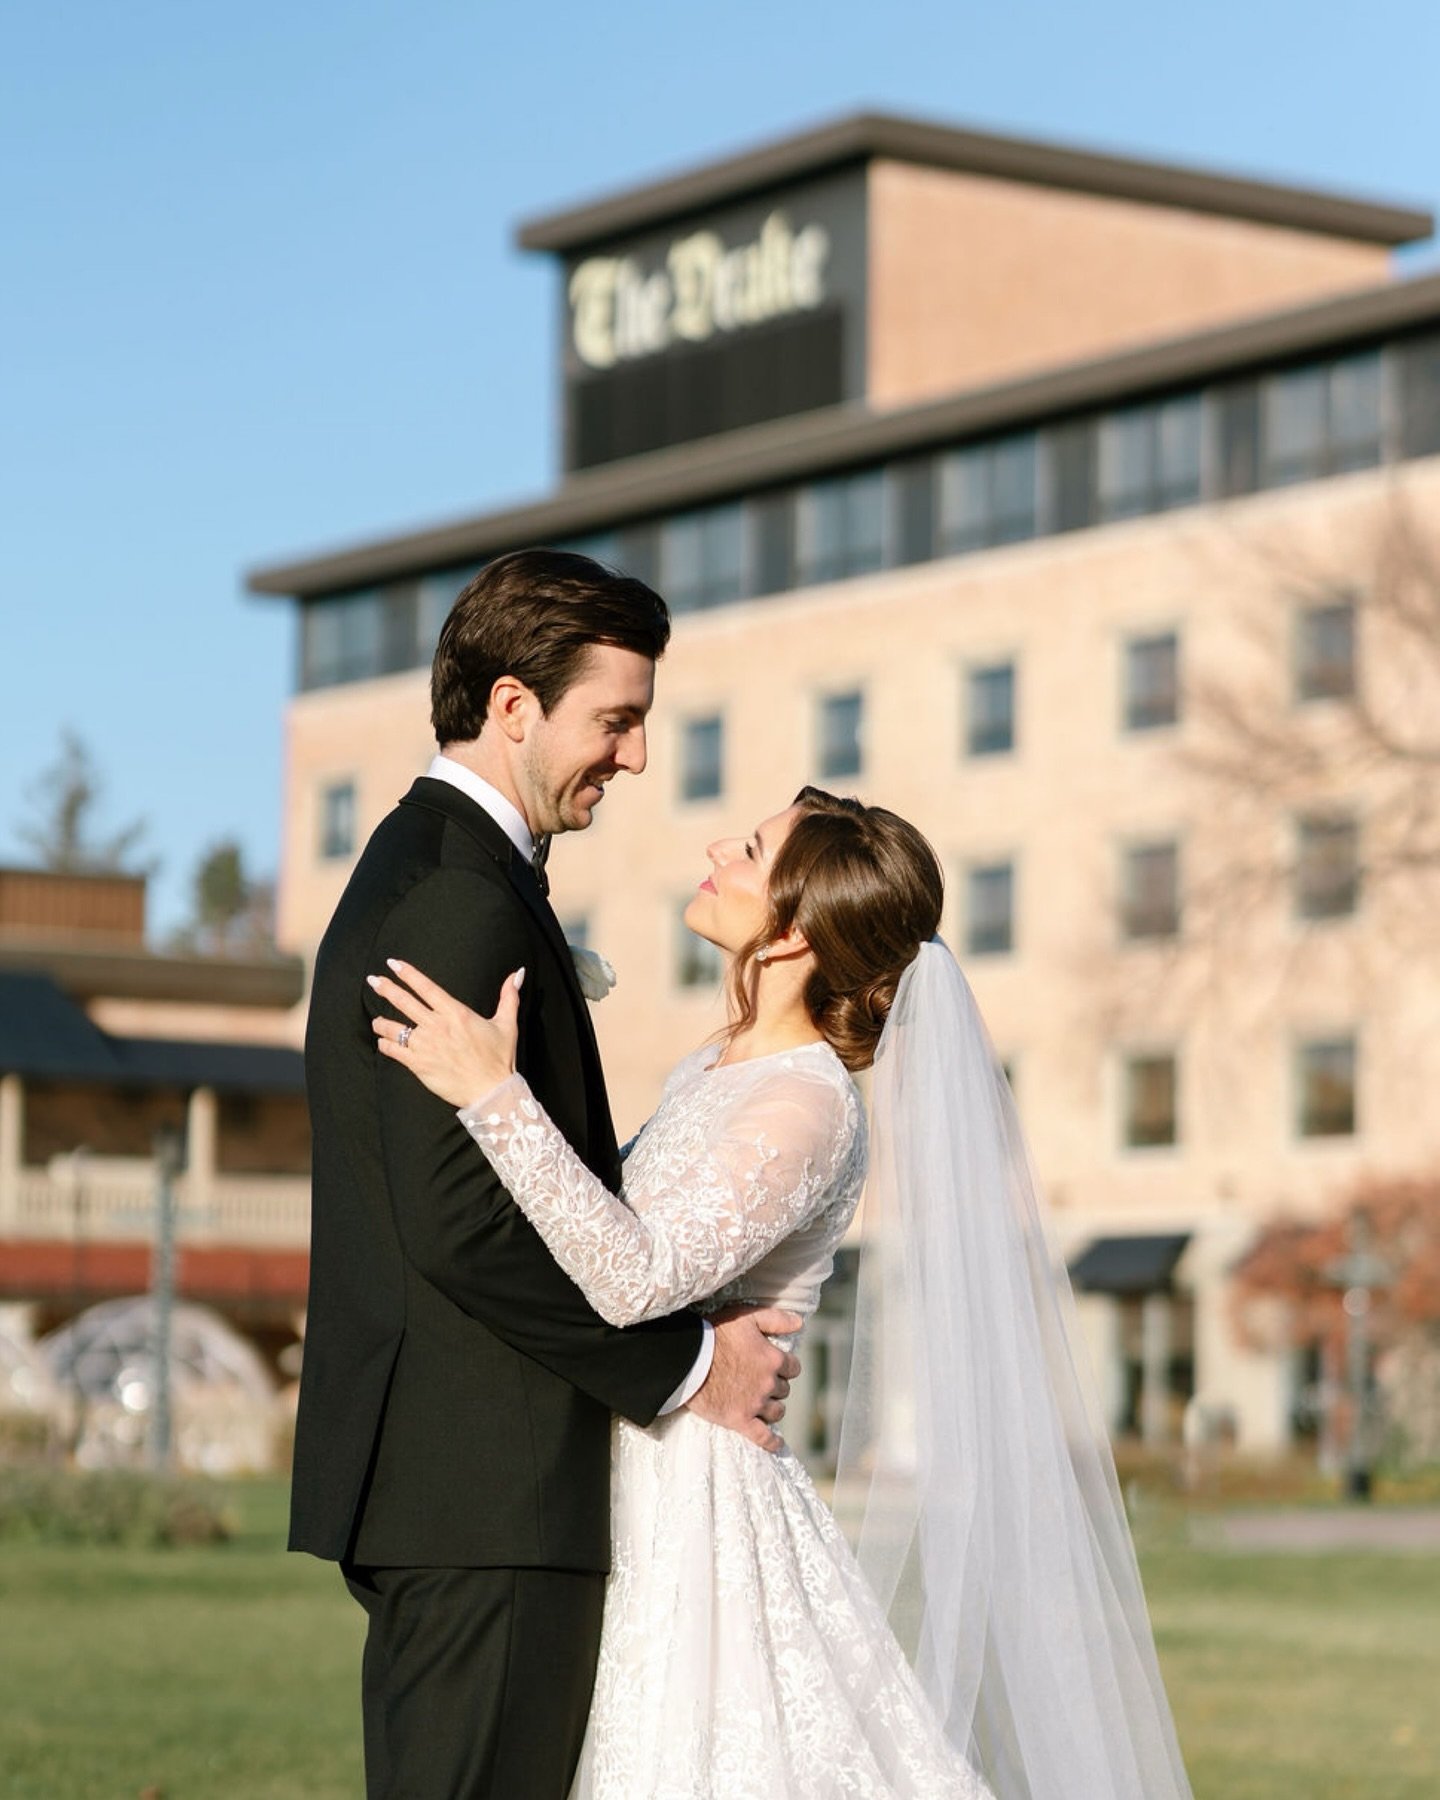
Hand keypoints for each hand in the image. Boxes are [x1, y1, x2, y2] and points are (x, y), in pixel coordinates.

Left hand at [368, 958, 522, 1106]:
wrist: (491, 1091)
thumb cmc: (499, 1058)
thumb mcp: (507, 1024)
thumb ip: (509, 996)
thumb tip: (517, 973)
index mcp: (456, 1013)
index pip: (426, 987)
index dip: (408, 974)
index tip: (393, 963)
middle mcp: (437, 1026)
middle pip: (404, 1002)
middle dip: (386, 989)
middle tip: (372, 980)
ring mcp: (426, 1045)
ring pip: (394, 1027)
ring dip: (382, 1022)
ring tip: (376, 1021)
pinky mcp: (419, 1064)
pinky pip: (394, 1051)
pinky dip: (385, 1045)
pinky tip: (382, 1042)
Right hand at [686, 1304, 802, 1452]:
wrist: (687, 1359)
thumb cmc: (715, 1334)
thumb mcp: (747, 1317)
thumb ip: (776, 1319)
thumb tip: (800, 1323)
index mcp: (773, 1359)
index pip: (793, 1368)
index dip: (785, 1366)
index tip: (775, 1366)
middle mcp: (768, 1384)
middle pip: (784, 1390)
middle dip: (775, 1386)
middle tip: (761, 1382)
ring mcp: (755, 1404)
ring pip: (776, 1412)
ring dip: (772, 1408)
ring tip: (763, 1404)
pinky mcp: (740, 1420)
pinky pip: (762, 1437)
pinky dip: (771, 1441)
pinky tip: (776, 1443)